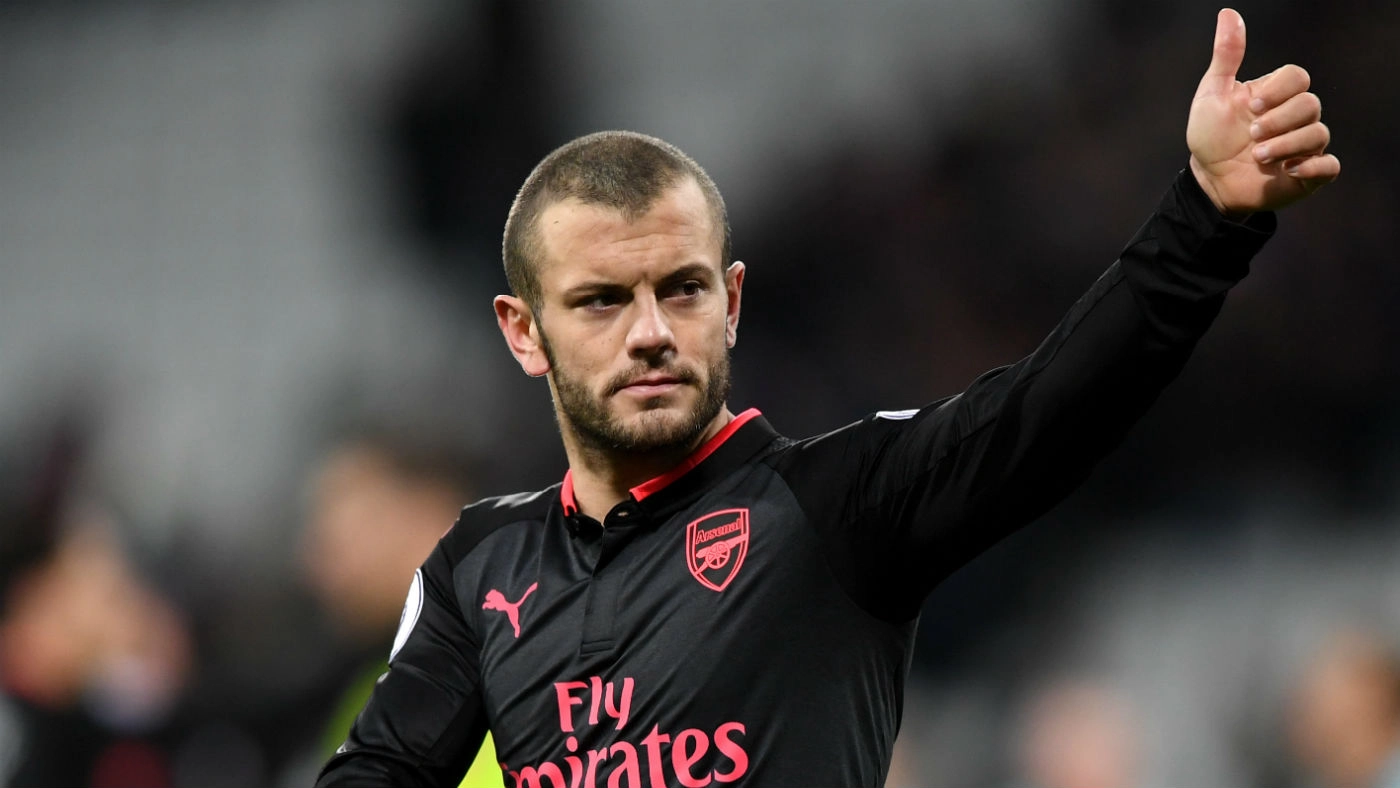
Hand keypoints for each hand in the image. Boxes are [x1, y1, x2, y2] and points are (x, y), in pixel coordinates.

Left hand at [1186, 8, 1339, 216]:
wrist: (1208, 180)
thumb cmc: (1211, 136)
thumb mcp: (1213, 94)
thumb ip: (1226, 56)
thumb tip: (1228, 14)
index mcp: (1276, 95)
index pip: (1298, 77)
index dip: (1279, 90)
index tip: (1251, 106)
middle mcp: (1294, 117)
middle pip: (1310, 104)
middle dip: (1279, 120)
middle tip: (1252, 134)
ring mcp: (1303, 145)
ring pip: (1318, 133)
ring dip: (1286, 145)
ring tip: (1256, 156)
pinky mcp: (1308, 174)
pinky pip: (1330, 166)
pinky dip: (1313, 167)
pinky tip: (1288, 170)